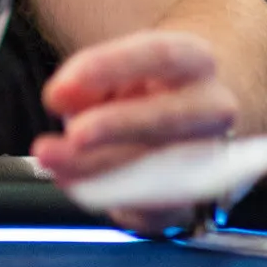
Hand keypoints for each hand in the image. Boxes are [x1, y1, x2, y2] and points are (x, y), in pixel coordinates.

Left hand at [31, 30, 239, 222]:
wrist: (191, 119)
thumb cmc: (145, 89)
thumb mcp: (113, 70)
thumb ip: (84, 80)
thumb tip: (59, 97)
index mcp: (195, 61)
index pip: (161, 56)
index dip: (110, 69)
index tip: (60, 89)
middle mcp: (213, 108)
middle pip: (167, 117)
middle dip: (112, 128)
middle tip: (70, 134)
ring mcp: (211, 158)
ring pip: (159, 169)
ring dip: (100, 170)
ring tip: (54, 162)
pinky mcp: (195, 201)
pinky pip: (155, 210)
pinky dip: (112, 199)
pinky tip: (77, 184)